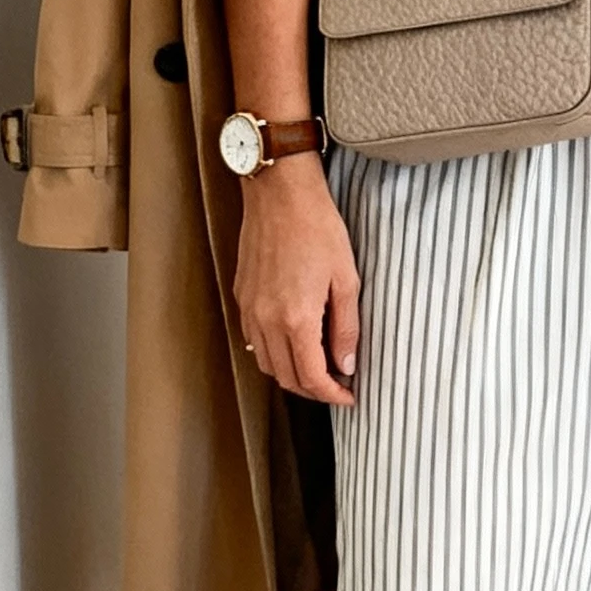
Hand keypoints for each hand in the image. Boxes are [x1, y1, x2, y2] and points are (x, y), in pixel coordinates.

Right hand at [235, 155, 359, 406]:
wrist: (280, 193)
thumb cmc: (317, 228)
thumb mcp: (346, 279)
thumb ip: (346, 328)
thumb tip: (347, 364)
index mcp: (296, 318)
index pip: (311, 378)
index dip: (332, 395)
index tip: (348, 396)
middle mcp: (266, 320)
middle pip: (285, 378)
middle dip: (313, 390)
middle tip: (336, 385)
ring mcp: (250, 309)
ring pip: (266, 363)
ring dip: (291, 373)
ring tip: (317, 365)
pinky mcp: (241, 296)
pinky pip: (254, 340)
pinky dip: (274, 352)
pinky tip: (294, 341)